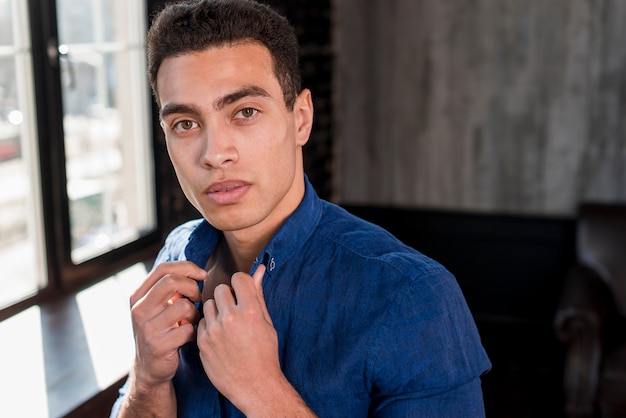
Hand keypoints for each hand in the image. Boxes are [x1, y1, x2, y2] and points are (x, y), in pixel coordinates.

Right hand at [129, 261, 205, 389]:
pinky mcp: (158, 346)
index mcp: (138, 296)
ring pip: (184, 306)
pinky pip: (188, 329)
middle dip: (193, 287)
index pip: (163, 268)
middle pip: (172, 281)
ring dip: (195, 313)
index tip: (203, 274)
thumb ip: (170, 288)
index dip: (187, 267)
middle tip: (198, 299)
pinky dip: (194, 332)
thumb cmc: (161, 330)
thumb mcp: (158, 306)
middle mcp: (139, 309)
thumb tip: (197, 270)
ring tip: (191, 321)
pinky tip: (188, 336)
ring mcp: (147, 328)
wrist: (150, 368)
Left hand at [197, 265, 281, 409]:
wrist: (255, 386)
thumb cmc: (265, 353)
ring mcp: (214, 331)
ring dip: (217, 310)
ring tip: (228, 324)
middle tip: (236, 310)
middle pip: (221, 289)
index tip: (243, 292)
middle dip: (228, 296)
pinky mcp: (202, 342)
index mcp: (250, 311)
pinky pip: (202, 322)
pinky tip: (220, 336)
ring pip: (208, 304)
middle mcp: (230, 319)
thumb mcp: (266, 322)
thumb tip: (258, 269)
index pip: (238, 278)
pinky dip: (209, 325)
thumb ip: (258, 294)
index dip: (241, 283)